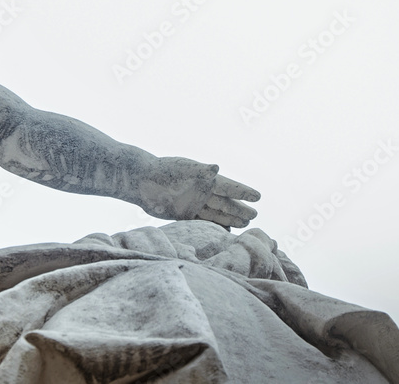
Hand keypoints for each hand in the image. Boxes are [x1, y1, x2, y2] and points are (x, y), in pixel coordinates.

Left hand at [139, 157, 259, 228]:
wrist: (141, 181)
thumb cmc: (161, 170)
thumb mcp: (181, 169)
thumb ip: (199, 171)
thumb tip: (217, 167)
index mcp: (205, 179)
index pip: (229, 187)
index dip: (243, 192)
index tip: (258, 196)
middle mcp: (202, 192)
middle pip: (225, 202)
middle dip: (240, 209)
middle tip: (255, 215)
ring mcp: (193, 203)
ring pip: (216, 213)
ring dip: (230, 218)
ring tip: (244, 223)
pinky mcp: (183, 213)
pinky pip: (202, 222)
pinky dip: (213, 227)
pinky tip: (222, 231)